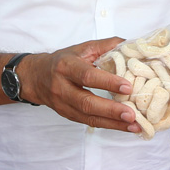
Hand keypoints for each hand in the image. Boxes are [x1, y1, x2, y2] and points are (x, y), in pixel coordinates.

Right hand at [18, 37, 140, 132]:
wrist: (36, 77)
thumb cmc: (63, 61)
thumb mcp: (81, 48)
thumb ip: (106, 46)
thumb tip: (131, 44)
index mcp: (66, 66)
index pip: (87, 75)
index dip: (107, 82)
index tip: (127, 87)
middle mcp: (62, 87)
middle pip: (86, 102)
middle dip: (110, 110)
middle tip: (131, 114)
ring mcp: (63, 104)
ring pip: (88, 117)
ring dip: (113, 123)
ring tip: (134, 125)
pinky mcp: (68, 115)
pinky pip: (89, 122)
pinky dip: (109, 126)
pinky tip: (124, 126)